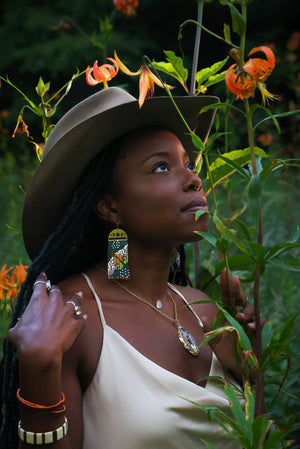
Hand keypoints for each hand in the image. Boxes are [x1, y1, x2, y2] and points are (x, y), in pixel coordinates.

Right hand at [8, 272, 85, 366]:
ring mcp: (67, 312)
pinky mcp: (76, 323)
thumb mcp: (15, 331)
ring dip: (76, 298)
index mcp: (39, 300)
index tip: (43, 276)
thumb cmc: (26, 341)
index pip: (40, 284)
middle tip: (55, 292)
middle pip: (57, 291)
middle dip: (56, 291)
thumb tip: (19, 325)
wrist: (41, 351)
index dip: (42, 279)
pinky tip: (84, 317)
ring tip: (78, 295)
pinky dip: (82, 318)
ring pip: (74, 300)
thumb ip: (19, 324)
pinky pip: (81, 318)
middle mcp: (55, 302)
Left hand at [203, 268, 264, 382]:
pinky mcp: (258, 330)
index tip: (224, 270)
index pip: (227, 295)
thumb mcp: (213, 341)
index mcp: (227, 313)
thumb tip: (203, 318)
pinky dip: (256, 322)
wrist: (237, 367)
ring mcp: (249, 321)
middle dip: (237, 288)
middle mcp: (238, 314)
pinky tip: (250, 327)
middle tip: (234, 279)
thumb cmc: (225, 352)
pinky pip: (260, 321)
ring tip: (240, 318)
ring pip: (250, 307)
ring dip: (245, 310)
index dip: (226, 283)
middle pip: (240, 297)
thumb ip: (208, 329)